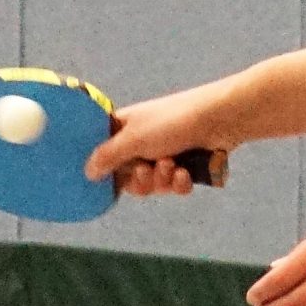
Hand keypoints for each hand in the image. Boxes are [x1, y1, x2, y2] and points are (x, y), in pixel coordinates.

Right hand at [86, 85, 224, 197]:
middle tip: (147, 170)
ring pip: (154, 184)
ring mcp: (166, 152)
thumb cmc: (172, 123)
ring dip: (162, 180)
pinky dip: (179, 182)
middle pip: (130, 177)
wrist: (219, 120)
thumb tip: (86, 172)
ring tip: (172, 166)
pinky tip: (185, 173)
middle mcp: (143, 141)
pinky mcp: (187, 164)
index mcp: (125, 128)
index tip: (109, 180)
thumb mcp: (133, 139)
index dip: (108, 169)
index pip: (105, 154)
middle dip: (140, 180)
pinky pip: (175, 185)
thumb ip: (108, 156)